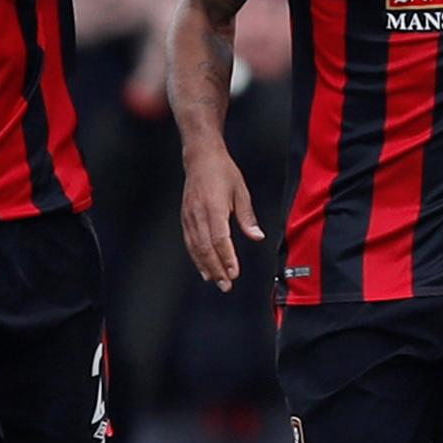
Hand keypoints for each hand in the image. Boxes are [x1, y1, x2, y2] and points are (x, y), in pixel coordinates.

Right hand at [180, 145, 263, 290]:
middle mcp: (199, 214)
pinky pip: (190, 242)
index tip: (235, 272)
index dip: (227, 258)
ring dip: (206, 267)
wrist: (201, 157)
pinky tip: (204, 268)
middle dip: (216, 269)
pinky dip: (196, 257)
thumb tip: (257, 236)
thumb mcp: (241, 191)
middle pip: (206, 248)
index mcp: (214, 207)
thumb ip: (247, 217)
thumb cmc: (223, 172)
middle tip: (227, 285)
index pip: (220, 239)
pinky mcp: (185, 218)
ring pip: (196, 248)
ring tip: (216, 281)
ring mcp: (189, 217)